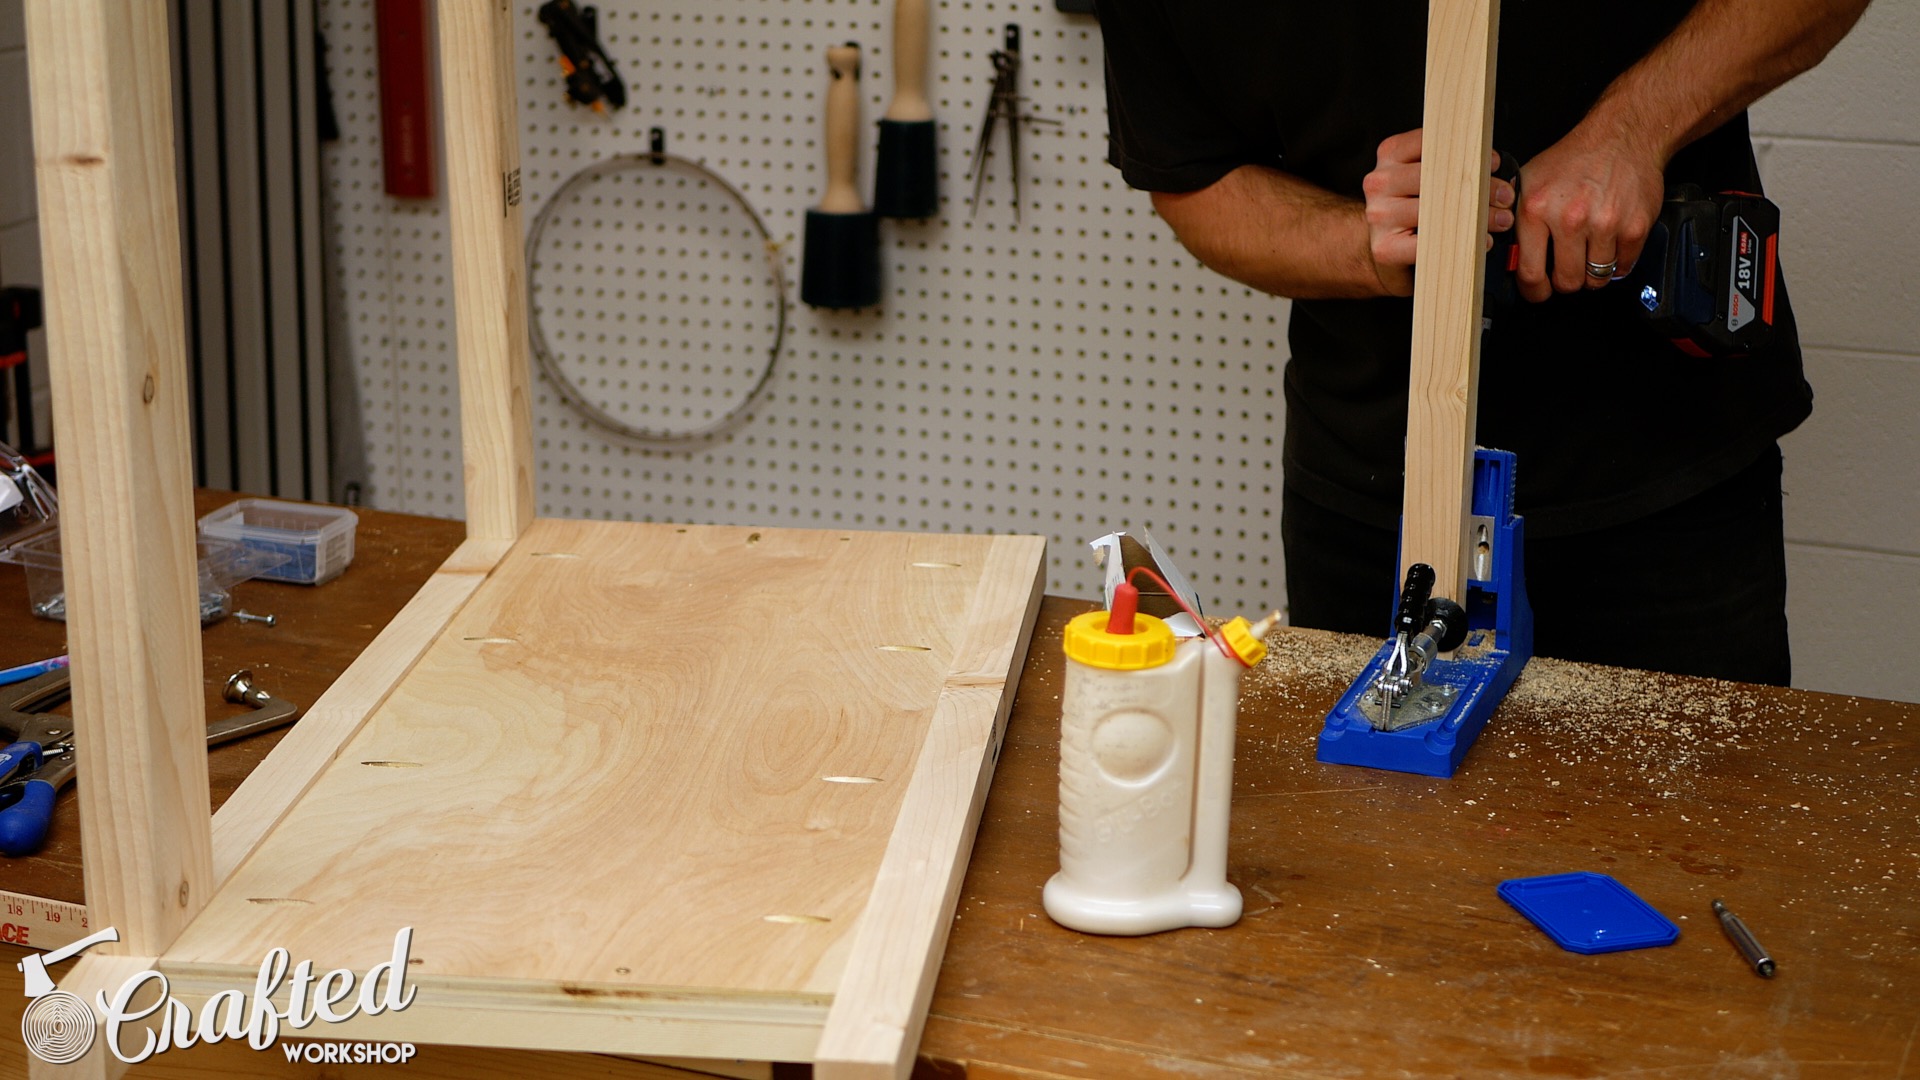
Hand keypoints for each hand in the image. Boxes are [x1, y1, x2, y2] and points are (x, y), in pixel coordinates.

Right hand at [1361, 129, 1516, 297]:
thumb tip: (1494, 164)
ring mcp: (1378, 215)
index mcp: (1390, 153)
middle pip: (1436, 179)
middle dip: (1479, 187)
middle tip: (1506, 196)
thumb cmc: (1414, 202)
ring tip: (1501, 220)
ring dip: (1477, 217)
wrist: (1384, 240)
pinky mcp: (1384, 246)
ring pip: (1436, 212)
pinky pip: (1428, 245)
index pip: (1431, 144)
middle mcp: (1379, 181)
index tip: (1494, 163)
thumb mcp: (1425, 172)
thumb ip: (1450, 162)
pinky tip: (1480, 241)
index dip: (1467, 152)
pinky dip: (1460, 243)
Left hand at [1514, 123, 1665, 301]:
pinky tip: (1609, 247)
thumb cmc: (1575, 158)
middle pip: (1567, 281)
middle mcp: (1570, 218)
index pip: (1530, 273)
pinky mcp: (1634, 226)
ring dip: (1592, 274)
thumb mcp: (1530, 181)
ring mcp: (1604, 223)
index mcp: (1537, 209)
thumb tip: (1510, 256)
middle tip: (1567, 270)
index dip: (1533, 291)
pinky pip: (1623, 267)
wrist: (1621, 136)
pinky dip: (1617, 264)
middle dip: (1565, 281)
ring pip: (1596, 278)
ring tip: (1589, 255)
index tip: (1538, 292)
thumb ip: (1518, 219)